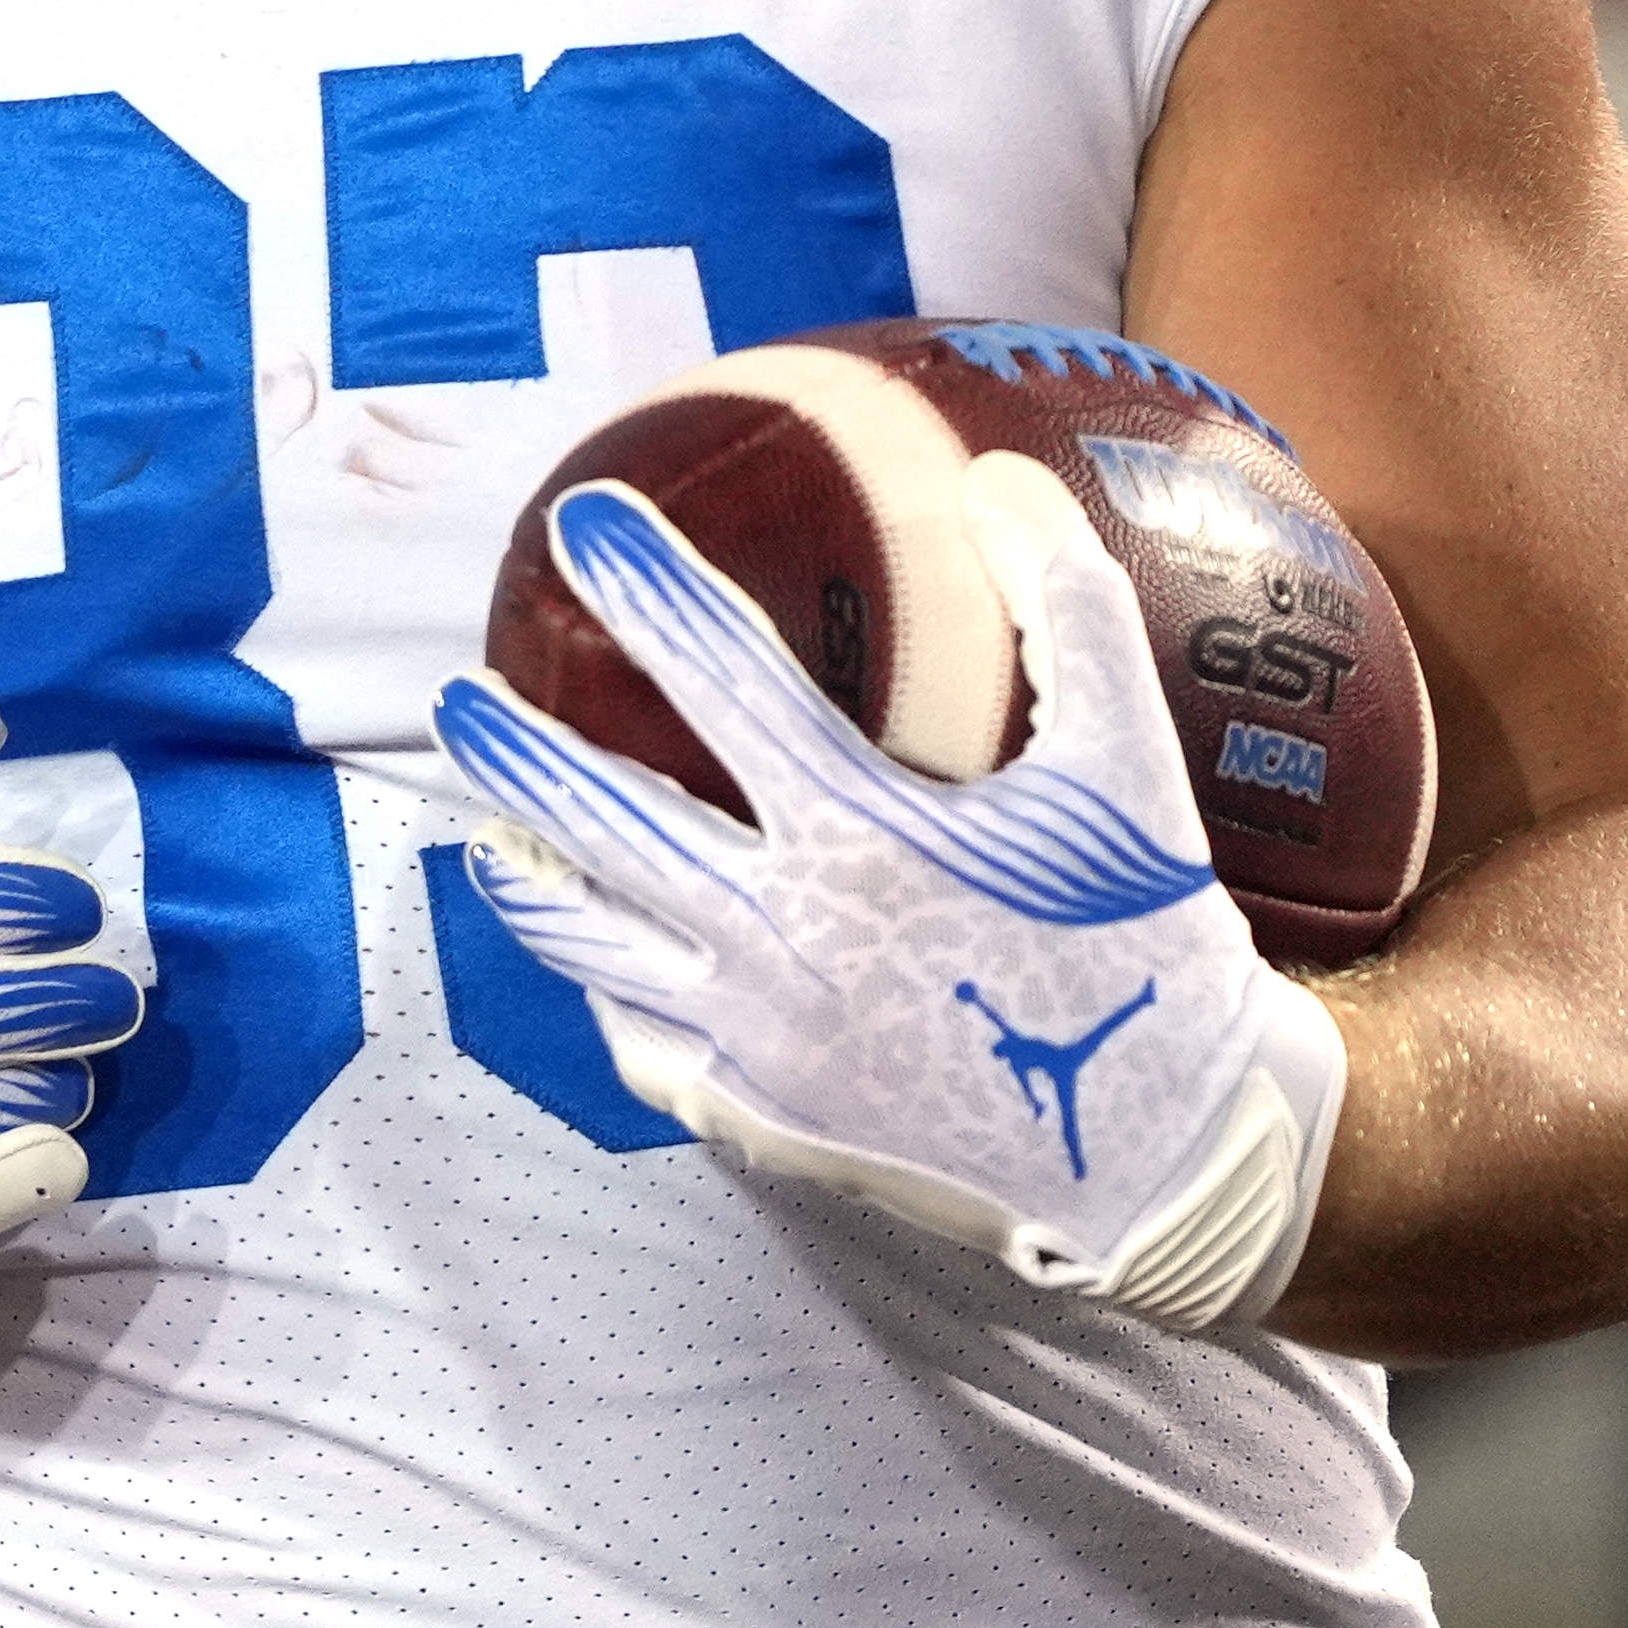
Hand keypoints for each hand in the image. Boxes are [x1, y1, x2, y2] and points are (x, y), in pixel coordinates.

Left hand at [436, 460, 1346, 1334]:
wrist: (1169, 1148)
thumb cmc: (1149, 942)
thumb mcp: (1132, 761)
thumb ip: (1068, 605)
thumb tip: (998, 479)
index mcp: (864, 836)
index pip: (721, 677)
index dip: (645, 586)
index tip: (580, 525)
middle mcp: (785, 936)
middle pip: (605, 820)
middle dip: (517, 750)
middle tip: (459, 698)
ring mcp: (760, 1038)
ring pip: (596, 941)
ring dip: (526, 874)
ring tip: (481, 832)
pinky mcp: (764, 1117)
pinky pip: (644, 1043)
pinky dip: (602, 989)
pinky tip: (590, 958)